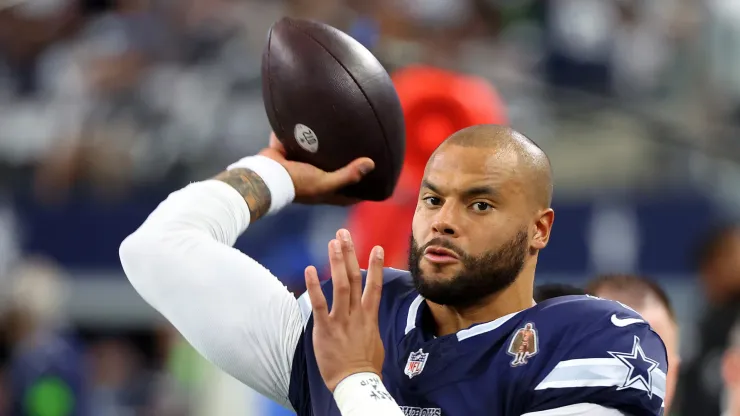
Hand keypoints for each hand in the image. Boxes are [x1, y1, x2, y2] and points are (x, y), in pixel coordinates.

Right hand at [260, 133, 374, 204]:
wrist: (265, 174)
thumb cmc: (297, 183)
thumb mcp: (325, 181)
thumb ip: (348, 175)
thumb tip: (372, 164)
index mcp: (325, 191)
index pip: (350, 195)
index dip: (364, 192)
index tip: (379, 184)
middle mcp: (315, 180)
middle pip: (337, 174)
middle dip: (349, 166)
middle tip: (366, 153)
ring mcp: (303, 167)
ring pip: (320, 157)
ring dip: (328, 148)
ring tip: (345, 133)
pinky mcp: (291, 153)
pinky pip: (302, 141)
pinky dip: (308, 133)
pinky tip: (318, 120)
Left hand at [305, 229, 385, 391]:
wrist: (356, 382)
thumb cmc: (366, 364)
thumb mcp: (374, 339)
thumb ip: (369, 322)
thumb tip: (367, 314)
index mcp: (370, 315)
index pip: (374, 285)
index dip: (375, 265)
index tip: (377, 247)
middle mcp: (357, 313)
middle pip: (354, 277)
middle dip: (350, 253)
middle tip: (344, 234)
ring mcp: (341, 319)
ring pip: (340, 285)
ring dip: (337, 261)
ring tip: (333, 242)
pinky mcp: (326, 328)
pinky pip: (319, 304)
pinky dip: (314, 286)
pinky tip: (310, 269)